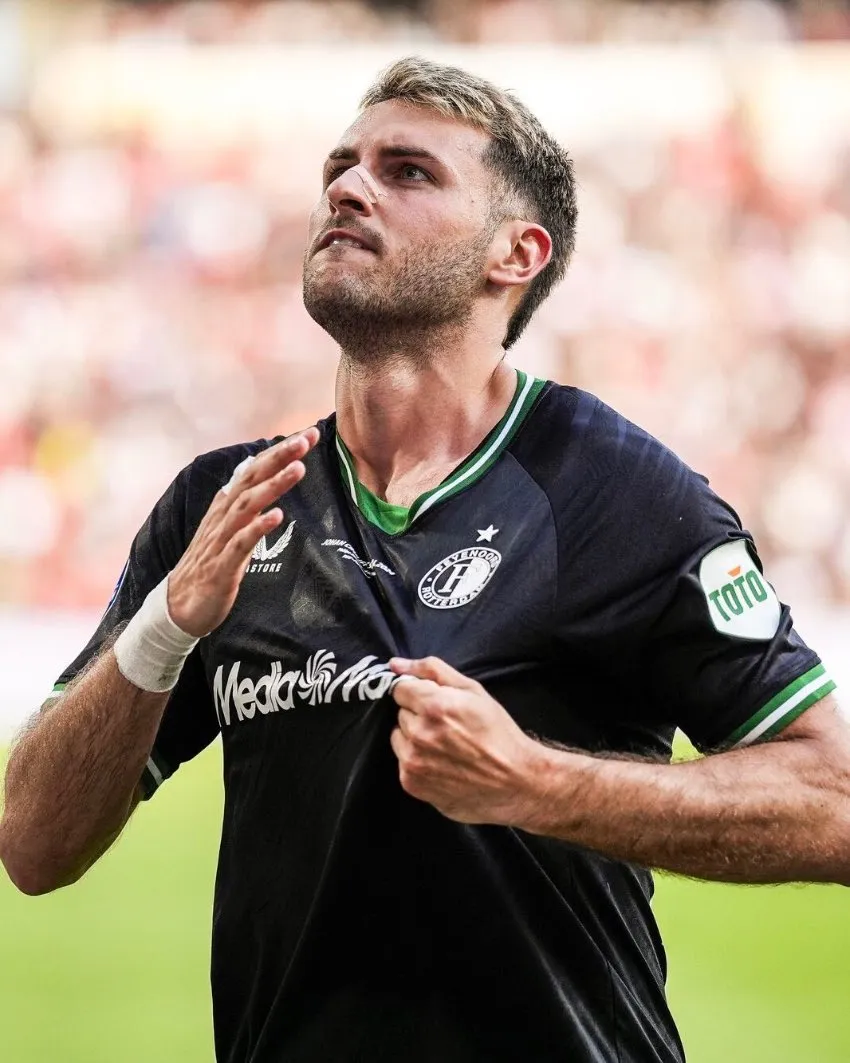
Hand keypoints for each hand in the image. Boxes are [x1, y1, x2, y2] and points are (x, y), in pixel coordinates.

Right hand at [167, 429, 319, 636]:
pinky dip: (258, 528)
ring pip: (247, 506)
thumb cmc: (209, 565)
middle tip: (306, 438)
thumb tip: (248, 478)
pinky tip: (277, 516)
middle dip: (279, 457)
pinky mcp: (222, 566)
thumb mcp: (228, 530)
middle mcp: (223, 516)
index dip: (279, 452)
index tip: (308, 434)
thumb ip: (241, 504)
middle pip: (251, 479)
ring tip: (299, 468)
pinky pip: (241, 543)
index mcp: (227, 507)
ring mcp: (221, 540)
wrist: (179, 607)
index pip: (254, 470)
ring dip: (273, 486)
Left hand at [389, 656, 544, 826]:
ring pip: (399, 738)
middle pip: (401, 714)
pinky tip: (441, 763)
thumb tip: (396, 664)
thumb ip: (431, 670)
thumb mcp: (473, 690)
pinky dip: (417, 761)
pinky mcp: (412, 783)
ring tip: (444, 746)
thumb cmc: (497, 732)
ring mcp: (413, 761)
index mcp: (434, 706)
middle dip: (418, 715)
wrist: (514, 780)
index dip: (418, 693)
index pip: (399, 689)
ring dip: (414, 738)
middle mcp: (419, 734)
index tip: (434, 702)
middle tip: (447, 726)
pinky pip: (403, 762)